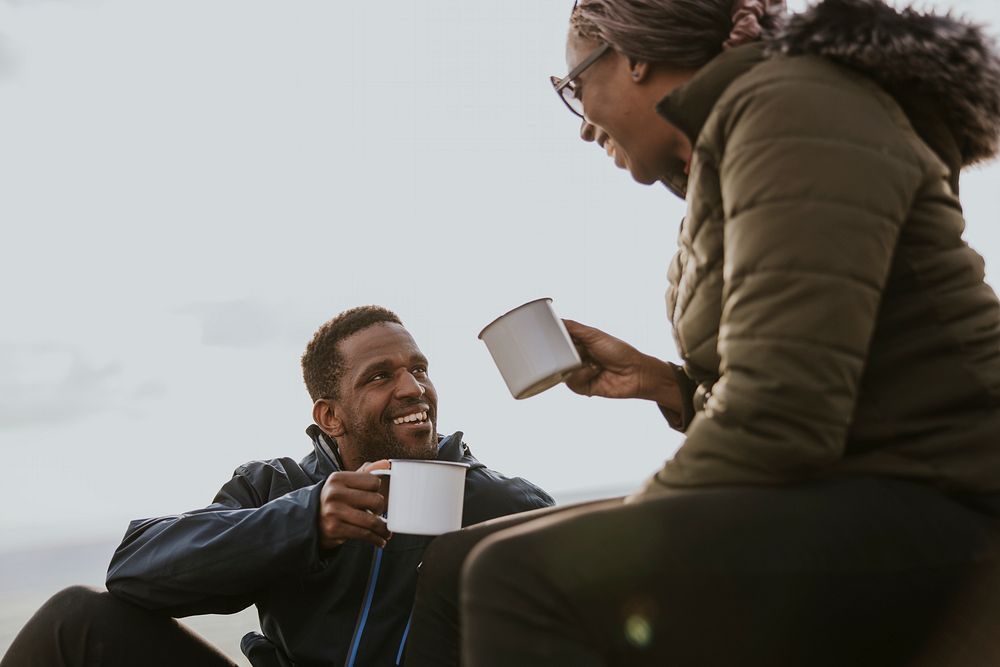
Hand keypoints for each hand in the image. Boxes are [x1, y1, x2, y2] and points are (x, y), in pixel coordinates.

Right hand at [318, 460, 390, 549]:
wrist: (311, 520)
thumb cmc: (335, 500)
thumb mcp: (345, 483)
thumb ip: (366, 473)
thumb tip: (386, 464)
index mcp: (338, 478)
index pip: (373, 481)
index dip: (377, 490)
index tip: (374, 496)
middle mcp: (335, 494)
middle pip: (376, 501)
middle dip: (381, 509)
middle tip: (378, 513)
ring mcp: (334, 512)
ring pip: (372, 521)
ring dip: (383, 528)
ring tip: (386, 532)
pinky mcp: (335, 529)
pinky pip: (364, 534)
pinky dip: (376, 539)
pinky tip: (379, 540)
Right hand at [563, 320, 681, 410]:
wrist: (635, 373)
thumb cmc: (620, 352)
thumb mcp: (594, 335)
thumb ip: (574, 328)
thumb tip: (556, 320)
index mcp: (579, 344)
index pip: (558, 341)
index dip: (554, 340)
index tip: (550, 337)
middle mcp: (577, 359)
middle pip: (557, 357)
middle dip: (565, 354)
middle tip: (579, 351)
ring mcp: (579, 373)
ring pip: (561, 371)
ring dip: (577, 366)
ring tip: (593, 363)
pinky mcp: (582, 387)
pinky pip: (571, 383)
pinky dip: (583, 376)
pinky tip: (596, 372)